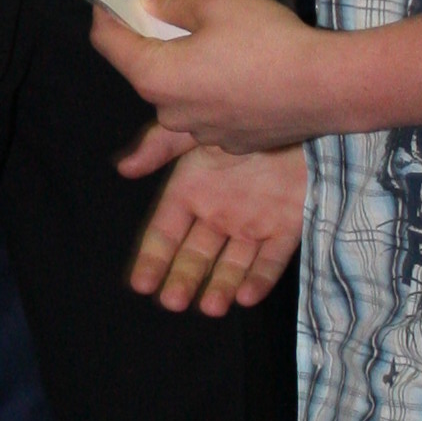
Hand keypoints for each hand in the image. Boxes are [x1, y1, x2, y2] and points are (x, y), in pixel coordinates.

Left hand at [91, 0, 331, 149]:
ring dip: (183, 76)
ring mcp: (202, 133)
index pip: (111, 45)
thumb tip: (149, 2)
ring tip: (207, 49)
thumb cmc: (267, 42)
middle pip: (146, 74)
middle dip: (149, 46)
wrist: (325, 87)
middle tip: (163, 16)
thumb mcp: (216, 4)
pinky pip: (210, 116)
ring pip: (179, 99)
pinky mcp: (233, 142)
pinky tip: (234, 82)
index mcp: (156, 76)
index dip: (106, 18)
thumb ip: (174, 4)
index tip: (107, 1)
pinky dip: (213, 99)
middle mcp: (171, 112)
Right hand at [122, 139, 306, 314]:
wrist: (297, 113)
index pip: (165, 233)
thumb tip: (124, 168)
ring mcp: (252, 224)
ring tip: (212, 307)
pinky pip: (271, 259)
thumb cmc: (240, 123)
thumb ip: (159, 148)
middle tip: (173, 302)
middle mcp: (218, 214)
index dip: (153, 259)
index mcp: (191, 192)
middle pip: (196, 256)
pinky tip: (247, 295)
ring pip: (232, 264)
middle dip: (184, 280)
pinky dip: (260, 279)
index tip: (141, 284)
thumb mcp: (195, 132)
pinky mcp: (286, 228)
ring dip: (221, 286)